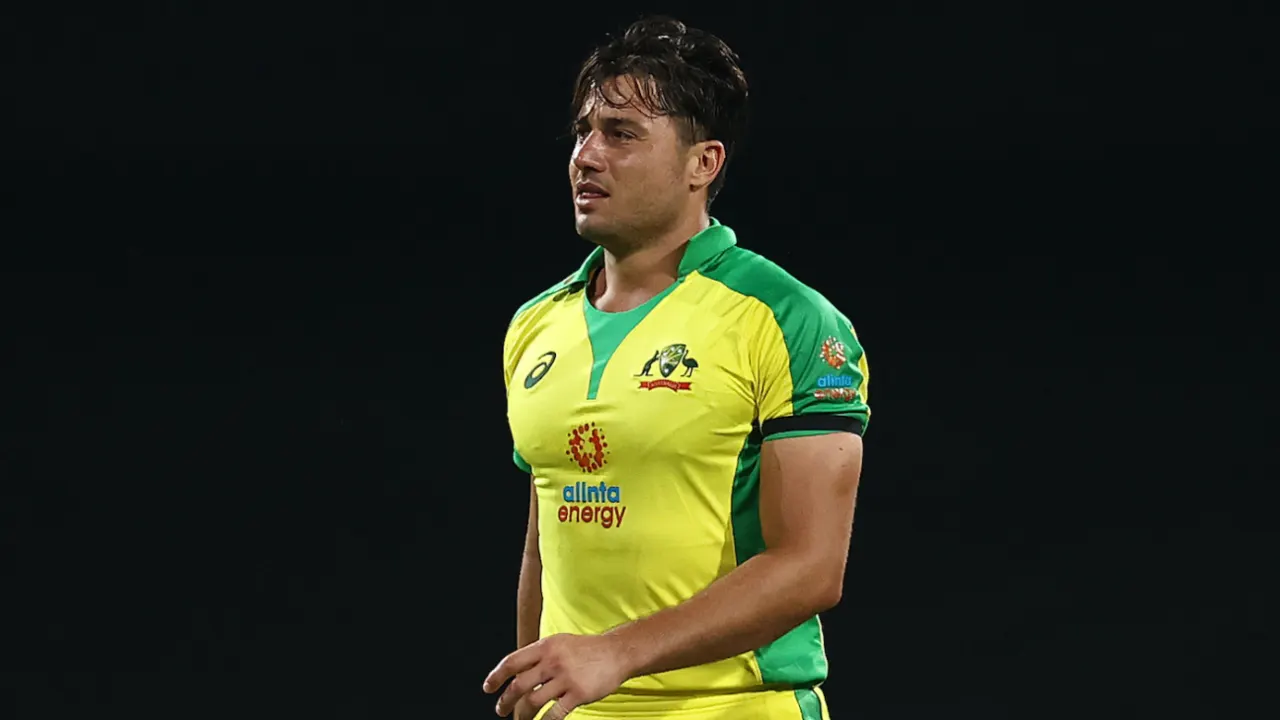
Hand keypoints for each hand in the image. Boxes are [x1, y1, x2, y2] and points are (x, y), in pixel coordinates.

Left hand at [482, 633, 630, 718]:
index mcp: (545, 646)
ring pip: (533, 702)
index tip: (488, 688)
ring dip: (522, 715)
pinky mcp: (578, 693)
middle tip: (500, 709)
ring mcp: (566, 678)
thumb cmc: (587, 649)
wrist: (617, 652)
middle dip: (505, 701)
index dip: (496, 676)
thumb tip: (517, 670)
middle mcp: (553, 661)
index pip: (512, 662)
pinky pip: (555, 713)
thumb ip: (540, 655)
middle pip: (519, 685)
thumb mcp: (560, 643)